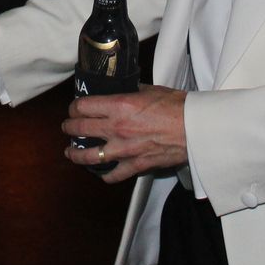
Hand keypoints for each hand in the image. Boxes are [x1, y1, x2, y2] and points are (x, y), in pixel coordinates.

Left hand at [60, 85, 186, 183]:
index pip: (83, 106)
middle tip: (68, 127)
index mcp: (119, 106)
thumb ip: (130, 92)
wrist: (196, 129)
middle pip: (80, 128)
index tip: (74, 108)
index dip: (74, 107)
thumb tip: (121, 92)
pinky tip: (100, 171)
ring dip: (75, 154)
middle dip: (69, 127)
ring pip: (88, 156)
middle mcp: (117, 128)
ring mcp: (124, 149)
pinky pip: (113, 175)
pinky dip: (104, 174)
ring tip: (70, 152)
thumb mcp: (150, 90)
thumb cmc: (177, 106)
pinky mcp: (135, 165)